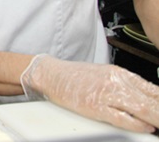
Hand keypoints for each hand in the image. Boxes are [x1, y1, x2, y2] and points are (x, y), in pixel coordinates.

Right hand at [21, 54, 158, 132]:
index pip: (153, 89)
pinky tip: (146, 127)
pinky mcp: (96, 107)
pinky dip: (138, 124)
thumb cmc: (75, 76)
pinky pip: (123, 118)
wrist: (51, 74)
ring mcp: (106, 94)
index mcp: (120, 73)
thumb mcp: (105, 74)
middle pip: (152, 100)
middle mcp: (116, 81)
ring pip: (142, 109)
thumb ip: (126, 85)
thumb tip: (147, 98)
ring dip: (156, 118)